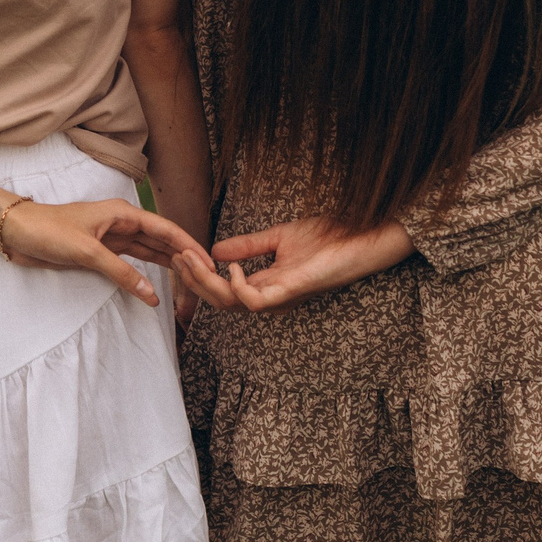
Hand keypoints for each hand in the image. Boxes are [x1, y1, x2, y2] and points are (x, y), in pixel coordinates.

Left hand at [0, 198, 208, 306]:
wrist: (16, 234)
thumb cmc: (48, 230)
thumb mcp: (87, 251)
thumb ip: (120, 272)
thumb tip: (151, 293)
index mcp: (122, 213)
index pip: (165, 229)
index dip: (189, 244)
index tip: (208, 260)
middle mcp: (121, 224)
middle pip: (161, 240)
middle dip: (183, 256)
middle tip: (206, 275)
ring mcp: (111, 239)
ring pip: (148, 252)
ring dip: (167, 265)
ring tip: (191, 279)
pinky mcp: (100, 254)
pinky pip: (130, 264)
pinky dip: (144, 274)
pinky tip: (157, 285)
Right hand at [177, 217, 414, 312]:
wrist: (363, 237)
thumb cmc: (331, 239)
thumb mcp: (280, 237)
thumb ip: (249, 246)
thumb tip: (216, 250)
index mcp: (266, 284)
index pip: (222, 291)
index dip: (198, 276)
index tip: (180, 253)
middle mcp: (271, 296)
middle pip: (220, 302)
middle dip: (194, 280)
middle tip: (178, 257)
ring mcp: (282, 296)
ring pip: (232, 303)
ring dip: (208, 282)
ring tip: (195, 259)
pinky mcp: (293, 291)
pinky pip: (256, 302)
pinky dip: (239, 287)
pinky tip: (235, 267)